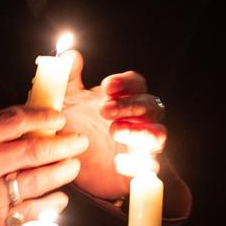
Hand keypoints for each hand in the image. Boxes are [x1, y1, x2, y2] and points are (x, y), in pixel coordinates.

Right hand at [0, 105, 87, 225]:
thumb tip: (32, 121)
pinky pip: (29, 212)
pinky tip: (59, 199)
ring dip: (62, 173)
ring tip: (73, 166)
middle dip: (63, 146)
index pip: (15, 120)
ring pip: (36, 181)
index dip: (43, 117)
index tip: (59, 118)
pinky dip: (50, 205)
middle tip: (79, 142)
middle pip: (33, 151)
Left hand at [59, 50, 167, 199]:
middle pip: (152, 104)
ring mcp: (143, 146)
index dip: (126, 82)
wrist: (74, 169)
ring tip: (115, 131)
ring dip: (141, 131)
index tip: (107, 86)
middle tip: (105, 110)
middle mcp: (139, 120)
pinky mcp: (141, 171)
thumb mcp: (66, 103)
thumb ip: (68, 78)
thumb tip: (70, 54)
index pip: (137, 83)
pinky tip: (119, 164)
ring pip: (159, 134)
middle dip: (130, 105)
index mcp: (124, 100)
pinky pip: (152, 167)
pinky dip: (138, 164)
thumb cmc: (76, 129)